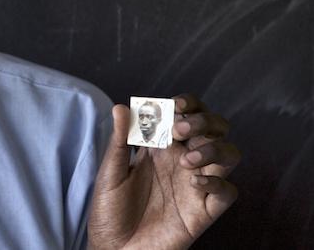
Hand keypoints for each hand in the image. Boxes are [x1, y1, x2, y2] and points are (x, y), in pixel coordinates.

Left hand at [88, 94, 240, 249]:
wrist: (114, 249)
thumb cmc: (110, 210)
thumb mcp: (110, 173)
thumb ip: (119, 141)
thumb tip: (122, 107)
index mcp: (162, 147)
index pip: (187, 114)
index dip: (188, 103)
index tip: (174, 104)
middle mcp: (183, 161)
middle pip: (215, 129)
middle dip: (204, 121)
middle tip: (179, 130)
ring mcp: (196, 185)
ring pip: (228, 155)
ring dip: (213, 149)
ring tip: (187, 160)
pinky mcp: (204, 211)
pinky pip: (228, 192)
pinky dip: (218, 183)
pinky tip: (194, 183)